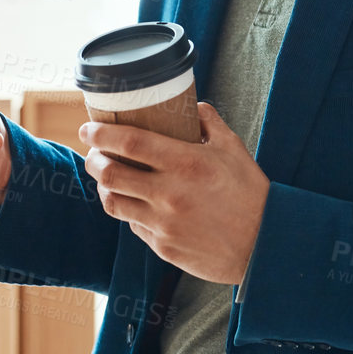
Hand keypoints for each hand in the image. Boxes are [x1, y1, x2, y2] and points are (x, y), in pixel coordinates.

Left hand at [79, 102, 269, 286]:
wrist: (263, 245)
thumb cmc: (251, 193)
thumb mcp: (234, 149)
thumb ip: (210, 123)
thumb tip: (193, 107)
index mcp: (186, 163)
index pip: (129, 143)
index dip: (100, 134)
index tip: (88, 128)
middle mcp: (169, 193)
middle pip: (109, 173)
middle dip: (93, 159)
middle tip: (93, 152)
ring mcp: (163, 223)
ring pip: (113, 202)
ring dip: (103, 187)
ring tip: (106, 177)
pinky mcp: (163, 246)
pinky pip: (133, 225)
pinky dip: (128, 210)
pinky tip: (134, 202)